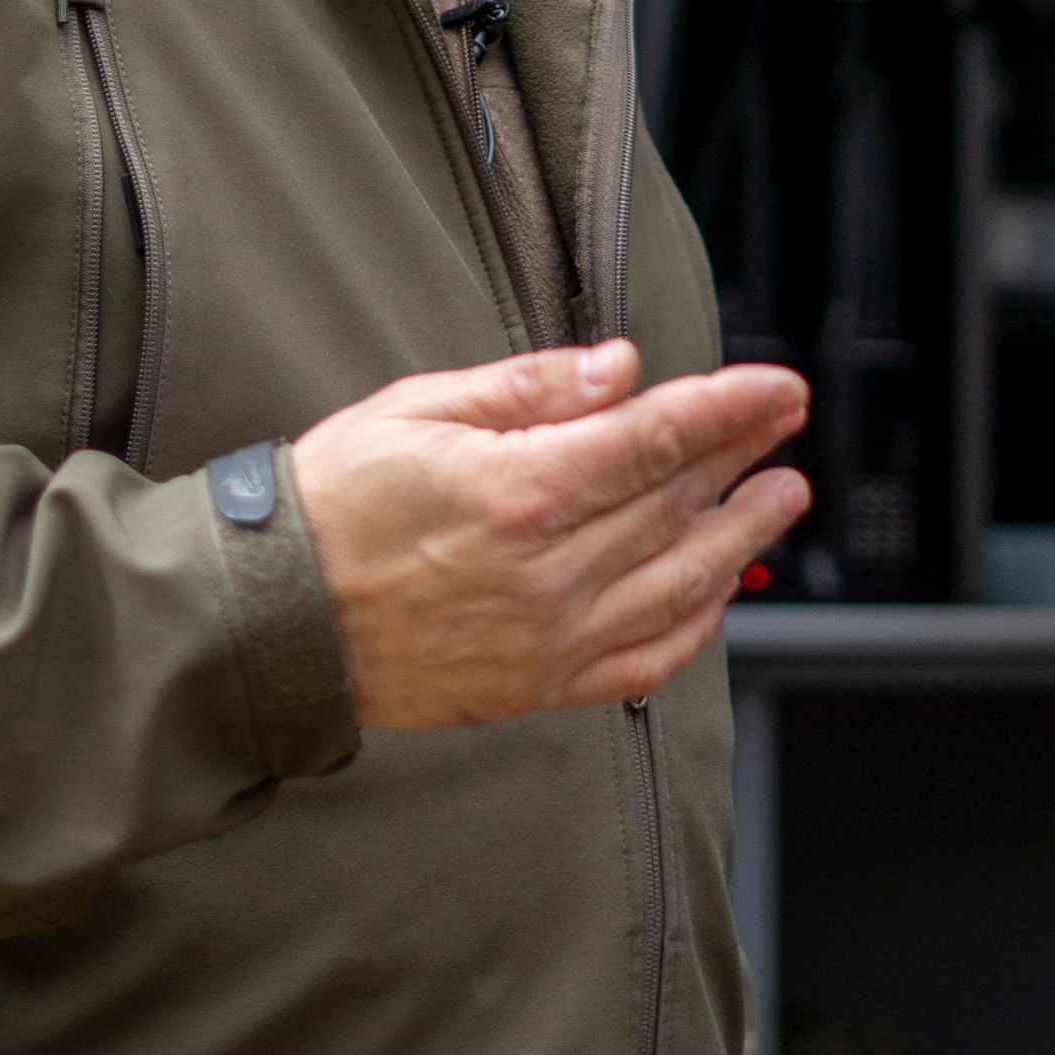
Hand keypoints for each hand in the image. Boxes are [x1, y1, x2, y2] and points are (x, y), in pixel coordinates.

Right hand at [291, 340, 811, 729]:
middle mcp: (549, 571)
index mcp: (522, 491)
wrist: (269, 618)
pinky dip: (696, 626)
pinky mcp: (537, 685)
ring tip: (781, 497)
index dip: (731, 408)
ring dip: (743, 536)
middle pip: (679, 502)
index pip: (658, 438)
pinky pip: (644, 661)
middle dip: (745, 455)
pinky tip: (719, 592)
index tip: (778, 387)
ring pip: (680, 582)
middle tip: (786, 422)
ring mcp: (549, 637)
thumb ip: (532, 388)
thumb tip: (622, 369)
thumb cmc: (330, 504)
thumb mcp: (420, 408)